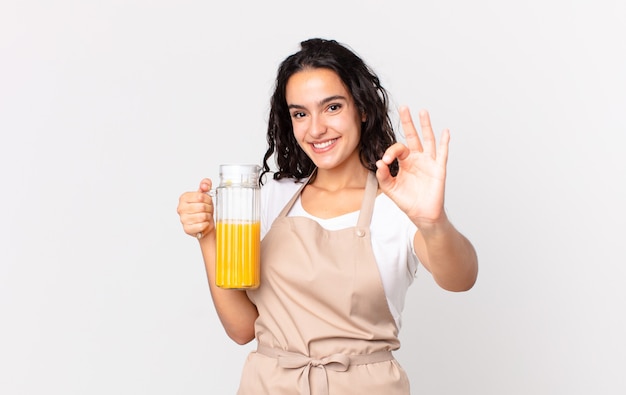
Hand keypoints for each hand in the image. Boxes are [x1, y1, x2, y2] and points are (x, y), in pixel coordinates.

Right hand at [177, 178, 214, 239]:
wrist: (205, 223)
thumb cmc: (204, 209)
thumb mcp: (205, 195)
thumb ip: (205, 185)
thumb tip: (205, 184)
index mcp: (184, 198)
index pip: (200, 196)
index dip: (208, 199)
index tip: (207, 201)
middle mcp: (181, 208)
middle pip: (202, 207)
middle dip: (209, 209)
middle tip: (208, 210)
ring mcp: (183, 219)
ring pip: (202, 216)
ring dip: (207, 217)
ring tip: (205, 216)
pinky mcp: (187, 229)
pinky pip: (201, 225)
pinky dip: (206, 225)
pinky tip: (204, 223)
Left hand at [375, 107, 448, 226]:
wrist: (422, 214)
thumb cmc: (408, 201)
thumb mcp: (390, 188)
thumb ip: (383, 176)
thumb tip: (379, 163)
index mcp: (405, 162)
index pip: (398, 148)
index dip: (391, 152)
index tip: (386, 161)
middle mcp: (418, 159)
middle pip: (413, 136)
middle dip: (408, 122)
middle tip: (404, 107)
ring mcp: (429, 162)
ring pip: (428, 140)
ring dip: (425, 126)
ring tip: (422, 111)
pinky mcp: (439, 169)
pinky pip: (442, 153)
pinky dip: (444, 142)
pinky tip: (445, 131)